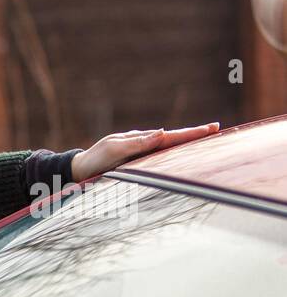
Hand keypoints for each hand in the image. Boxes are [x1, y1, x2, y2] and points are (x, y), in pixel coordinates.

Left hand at [71, 123, 219, 181]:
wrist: (79, 170)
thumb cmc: (95, 159)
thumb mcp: (114, 149)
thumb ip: (138, 142)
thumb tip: (163, 133)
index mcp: (141, 140)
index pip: (171, 136)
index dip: (191, 133)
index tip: (212, 127)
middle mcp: (143, 144)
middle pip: (174, 138)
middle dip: (194, 134)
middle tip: (216, 128)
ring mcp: (140, 153)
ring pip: (168, 146)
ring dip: (186, 142)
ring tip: (206, 137)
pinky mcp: (136, 162)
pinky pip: (159, 156)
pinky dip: (172, 151)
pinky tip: (180, 152)